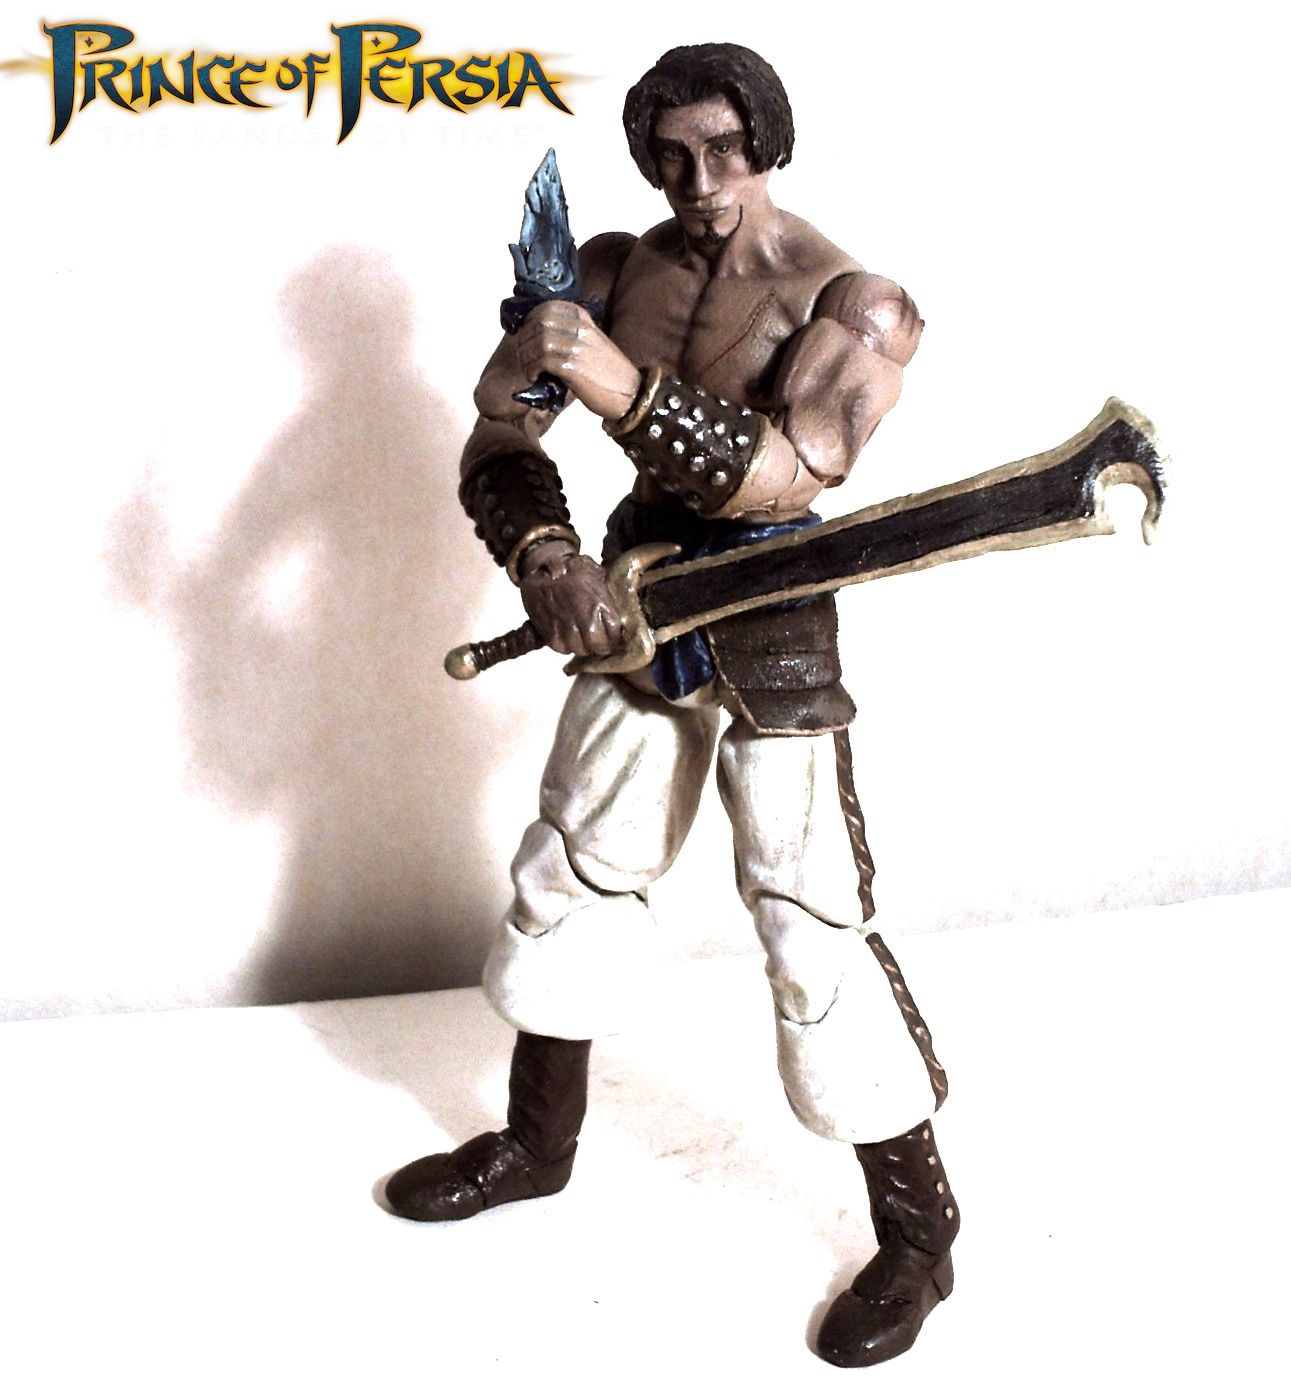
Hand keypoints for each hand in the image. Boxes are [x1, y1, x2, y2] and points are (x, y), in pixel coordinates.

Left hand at [513, 302, 640, 422]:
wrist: (630, 393)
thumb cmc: (610, 373)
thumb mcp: (592, 342)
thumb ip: (570, 334)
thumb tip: (540, 337)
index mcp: (583, 318)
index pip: (547, 308)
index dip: (530, 320)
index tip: (524, 334)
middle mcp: (580, 328)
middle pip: (539, 324)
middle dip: (525, 340)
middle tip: (522, 356)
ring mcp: (576, 346)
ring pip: (538, 342)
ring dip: (527, 357)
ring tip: (528, 369)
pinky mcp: (573, 366)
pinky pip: (542, 361)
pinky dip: (532, 369)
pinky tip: (534, 377)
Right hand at [519, 542, 623, 655]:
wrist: (542, 567)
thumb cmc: (572, 569)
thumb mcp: (597, 575)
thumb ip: (608, 595)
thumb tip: (621, 608)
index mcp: (602, 607)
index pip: (616, 634)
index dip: (615, 636)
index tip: (612, 634)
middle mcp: (588, 622)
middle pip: (600, 647)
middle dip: (600, 644)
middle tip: (597, 639)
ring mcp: (570, 631)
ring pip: (582, 650)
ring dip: (582, 645)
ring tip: (580, 635)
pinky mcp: (552, 636)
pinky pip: (564, 650)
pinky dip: (565, 644)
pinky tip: (566, 633)